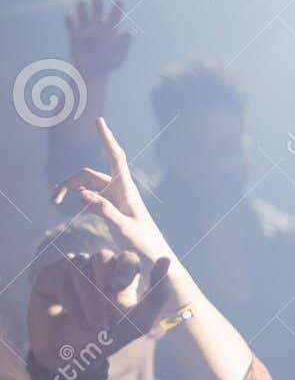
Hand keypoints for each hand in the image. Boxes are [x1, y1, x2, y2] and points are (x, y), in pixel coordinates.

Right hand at [27, 251, 171, 373]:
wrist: (71, 356)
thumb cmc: (106, 339)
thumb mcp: (139, 321)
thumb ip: (157, 294)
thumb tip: (166, 259)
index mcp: (119, 278)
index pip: (127, 258)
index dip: (126, 269)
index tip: (119, 287)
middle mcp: (95, 270)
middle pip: (104, 257)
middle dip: (107, 288)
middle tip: (108, 315)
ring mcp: (72, 270)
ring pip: (82, 266)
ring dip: (91, 301)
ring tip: (92, 325)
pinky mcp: (50, 275)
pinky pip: (63, 275)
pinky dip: (72, 301)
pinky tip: (76, 318)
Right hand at [50, 118, 173, 266]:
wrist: (155, 259)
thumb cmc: (143, 245)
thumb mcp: (124, 229)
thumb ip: (104, 211)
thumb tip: (81, 194)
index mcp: (127, 191)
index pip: (115, 158)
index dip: (106, 139)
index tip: (98, 120)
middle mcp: (120, 191)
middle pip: (89, 175)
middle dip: (69, 182)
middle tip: (53, 200)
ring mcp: (115, 198)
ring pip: (86, 184)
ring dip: (69, 189)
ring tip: (54, 201)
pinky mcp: (111, 208)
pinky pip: (90, 195)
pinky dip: (76, 195)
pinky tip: (65, 201)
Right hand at [65, 0, 131, 79]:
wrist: (93, 72)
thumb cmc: (108, 65)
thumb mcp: (119, 55)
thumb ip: (123, 44)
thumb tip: (129, 32)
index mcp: (109, 31)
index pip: (114, 16)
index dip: (117, 8)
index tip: (120, 0)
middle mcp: (97, 28)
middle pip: (97, 11)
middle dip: (97, 1)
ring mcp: (85, 31)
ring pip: (83, 15)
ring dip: (82, 9)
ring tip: (82, 2)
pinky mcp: (74, 37)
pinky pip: (71, 26)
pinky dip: (70, 21)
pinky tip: (69, 14)